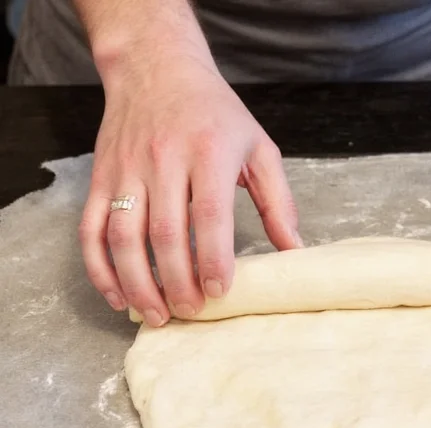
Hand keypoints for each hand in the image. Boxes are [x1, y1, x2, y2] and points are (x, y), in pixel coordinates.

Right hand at [78, 54, 301, 326]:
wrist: (157, 68)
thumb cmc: (215, 114)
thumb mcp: (259, 148)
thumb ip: (279, 202)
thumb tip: (295, 251)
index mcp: (208, 152)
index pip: (208, 214)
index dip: (212, 257)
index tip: (220, 290)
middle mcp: (163, 161)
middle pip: (164, 233)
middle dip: (177, 280)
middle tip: (192, 310)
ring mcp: (126, 170)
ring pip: (123, 236)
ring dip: (137, 282)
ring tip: (157, 314)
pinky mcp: (101, 178)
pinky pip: (91, 229)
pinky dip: (100, 267)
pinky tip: (117, 294)